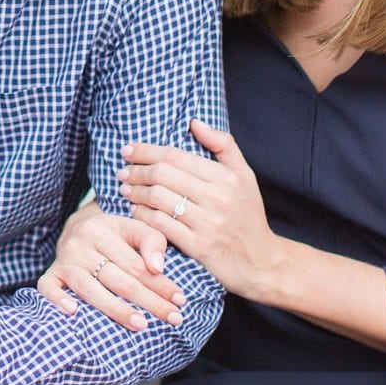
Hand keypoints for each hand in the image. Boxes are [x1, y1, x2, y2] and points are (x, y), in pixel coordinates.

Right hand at [35, 209, 184, 330]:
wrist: (77, 227)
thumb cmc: (114, 234)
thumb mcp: (135, 228)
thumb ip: (152, 242)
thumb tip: (157, 268)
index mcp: (104, 229)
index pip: (137, 264)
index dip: (161, 284)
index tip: (180, 301)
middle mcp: (81, 244)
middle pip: (119, 279)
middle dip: (149, 301)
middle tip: (172, 318)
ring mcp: (64, 260)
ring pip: (89, 288)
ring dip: (115, 309)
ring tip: (140, 324)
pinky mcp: (51, 273)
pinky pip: (48, 287)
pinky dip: (57, 299)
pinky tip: (73, 312)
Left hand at [118, 119, 282, 298]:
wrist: (262, 262)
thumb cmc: (249, 216)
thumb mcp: (245, 176)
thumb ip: (223, 146)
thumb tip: (194, 122)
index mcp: (227, 177)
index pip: (176, 156)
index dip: (146, 151)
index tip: (128, 150)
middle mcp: (218, 198)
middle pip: (163, 175)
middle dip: (136, 171)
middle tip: (123, 172)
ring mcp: (208, 224)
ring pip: (159, 199)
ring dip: (135, 193)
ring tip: (125, 190)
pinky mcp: (199, 247)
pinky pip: (161, 225)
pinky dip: (143, 216)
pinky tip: (136, 211)